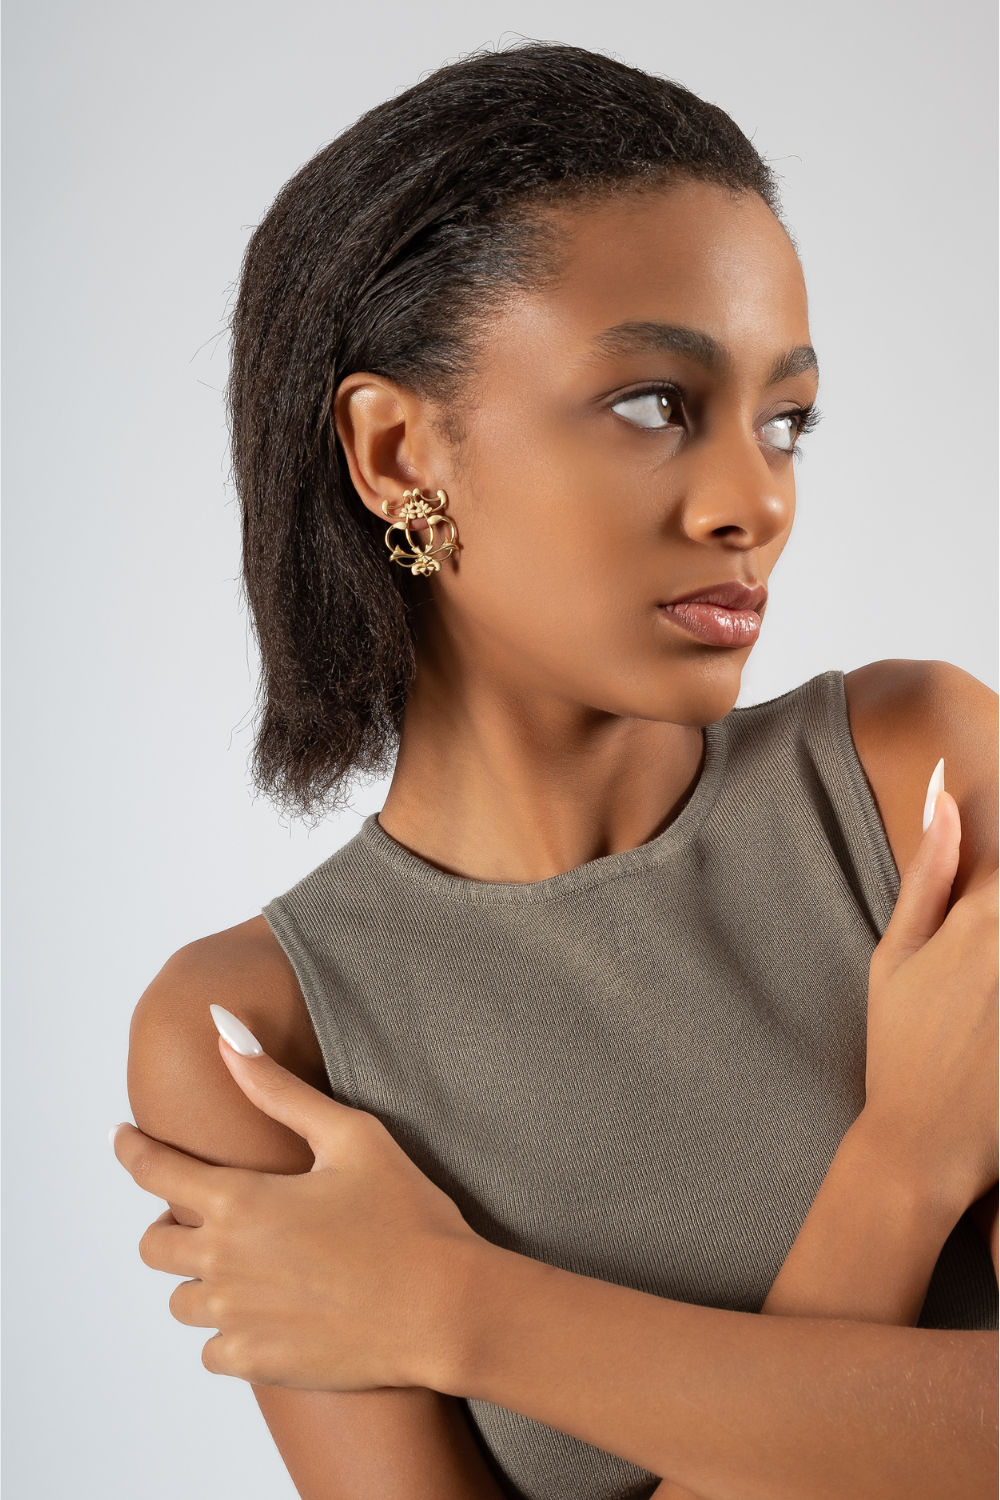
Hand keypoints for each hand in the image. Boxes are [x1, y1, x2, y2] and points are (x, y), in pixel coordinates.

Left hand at [113, 1021, 481, 1391]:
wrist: (444, 1309)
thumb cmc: (407, 1216)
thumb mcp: (349, 1135)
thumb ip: (277, 1088)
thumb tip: (223, 1032)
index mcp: (240, 1202)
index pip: (155, 1171)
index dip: (132, 1149)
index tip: (124, 1137)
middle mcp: (225, 1263)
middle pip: (154, 1244)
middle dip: (168, 1220)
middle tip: (209, 1211)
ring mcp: (237, 1318)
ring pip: (180, 1301)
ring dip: (200, 1278)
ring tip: (244, 1264)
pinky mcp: (258, 1362)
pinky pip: (212, 1349)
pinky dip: (227, 1330)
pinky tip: (265, 1309)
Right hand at [862, 786, 997, 1212]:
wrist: (923, 1143)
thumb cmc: (901, 1047)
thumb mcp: (896, 956)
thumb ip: (927, 875)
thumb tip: (942, 796)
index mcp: (983, 920)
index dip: (999, 866)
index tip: (985, 909)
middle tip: (974, 978)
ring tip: (981, 999)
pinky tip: (993, 1021)